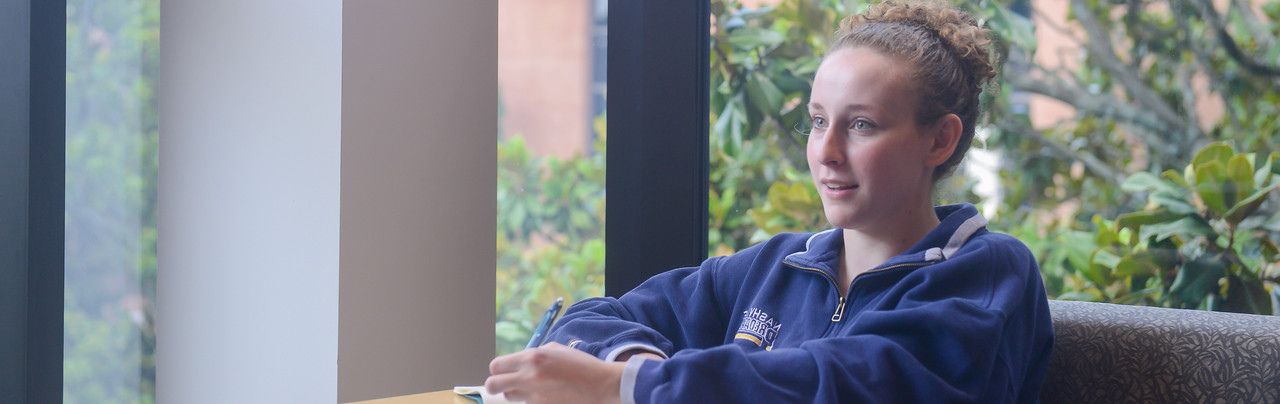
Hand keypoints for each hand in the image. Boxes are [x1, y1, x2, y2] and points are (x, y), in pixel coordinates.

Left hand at [485, 342, 625, 403]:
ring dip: (516, 392)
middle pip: (493, 385)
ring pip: (509, 397)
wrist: (601, 385)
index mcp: (532, 358)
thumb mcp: (555, 350)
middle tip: (507, 383)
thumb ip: (532, 354)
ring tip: (533, 388)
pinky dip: (532, 400)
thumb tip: (516, 362)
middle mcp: (529, 377)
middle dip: (497, 384)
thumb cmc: (580, 365)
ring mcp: (535, 396)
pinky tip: (547, 395)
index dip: (499, 369)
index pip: (496, 366)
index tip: (505, 370)